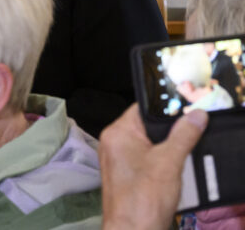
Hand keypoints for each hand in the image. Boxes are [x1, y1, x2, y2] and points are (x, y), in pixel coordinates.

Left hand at [99, 104, 207, 229]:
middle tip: (187, 138)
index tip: (185, 112)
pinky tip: (171, 173)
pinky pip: (146, 160)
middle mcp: (113, 143)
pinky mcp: (126, 174)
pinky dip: (161, 164)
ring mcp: (118, 160)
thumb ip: (183, 135)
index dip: (164, 109)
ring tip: (178, 159)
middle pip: (146, 127)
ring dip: (166, 151)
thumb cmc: (142, 199)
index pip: (141, 108)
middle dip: (168, 133)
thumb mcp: (169, 161)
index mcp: (117, 133)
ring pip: (148, 145)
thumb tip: (195, 116)